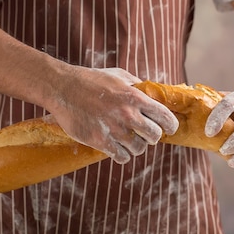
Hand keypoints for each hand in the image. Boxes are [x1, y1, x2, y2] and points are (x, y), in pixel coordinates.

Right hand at [51, 67, 178, 163]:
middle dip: (152, 136)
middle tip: (145, 134)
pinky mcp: (100, 141)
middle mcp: (127, 114)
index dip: (171, 125)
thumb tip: (154, 94)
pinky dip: (123, 155)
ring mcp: (114, 129)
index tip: (170, 129)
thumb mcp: (118, 76)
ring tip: (129, 141)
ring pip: (139, 149)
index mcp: (135, 97)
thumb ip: (138, 86)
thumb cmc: (91, 79)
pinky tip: (118, 149)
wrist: (62, 88)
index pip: (165, 117)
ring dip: (136, 146)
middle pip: (155, 136)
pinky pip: (122, 157)